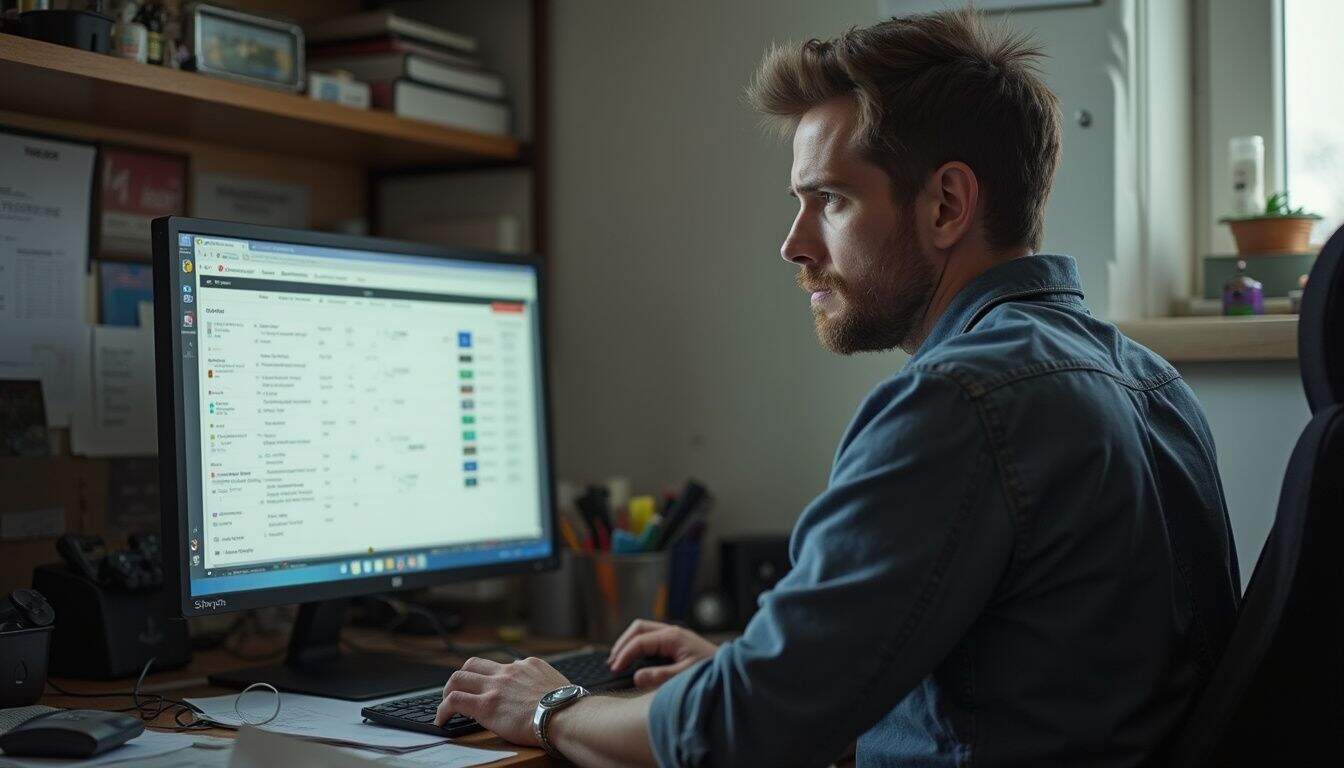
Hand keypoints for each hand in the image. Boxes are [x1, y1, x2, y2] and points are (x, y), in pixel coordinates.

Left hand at [435, 656, 570, 745]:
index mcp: (526, 665)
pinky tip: (442, 719)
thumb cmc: (566, 704)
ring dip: (448, 690)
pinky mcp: (485, 705)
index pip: (502, 665)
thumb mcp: (556, 680)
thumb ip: (541, 678)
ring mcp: (495, 687)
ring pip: (458, 677)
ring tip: (445, 704)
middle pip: (473, 663)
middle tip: (459, 690)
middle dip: (463, 676)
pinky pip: (455, 701)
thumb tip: (535, 677)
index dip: (491, 676)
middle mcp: (507, 671)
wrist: (564, 714)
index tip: (489, 687)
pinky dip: (443, 709)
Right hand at [608, 619, 718, 687]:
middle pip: (638, 628)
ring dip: (629, 643)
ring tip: (619, 661)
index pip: (639, 641)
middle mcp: (672, 632)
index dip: (624, 654)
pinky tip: (635, 660)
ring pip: (644, 631)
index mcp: (672, 637)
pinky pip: (651, 638)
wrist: (732, 670)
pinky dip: (639, 646)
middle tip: (612, 663)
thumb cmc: (711, 672)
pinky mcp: (676, 642)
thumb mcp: (685, 676)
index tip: (615, 669)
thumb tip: (636, 677)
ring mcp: (674, 635)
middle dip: (623, 643)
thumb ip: (660, 677)